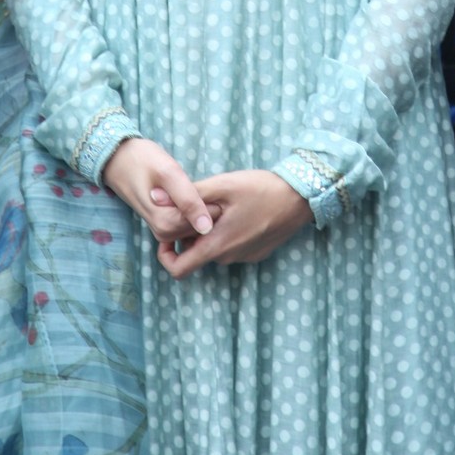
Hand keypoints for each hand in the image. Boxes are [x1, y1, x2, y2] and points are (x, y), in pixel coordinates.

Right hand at [103, 137, 217, 243]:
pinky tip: (188, 192)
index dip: (213, 203)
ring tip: (192, 184)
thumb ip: (188, 200)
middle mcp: (162, 232)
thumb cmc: (143, 160)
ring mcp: (161, 229)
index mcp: (165, 224)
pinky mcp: (162, 222)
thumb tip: (206, 228)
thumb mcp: (168, 173)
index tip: (209, 186)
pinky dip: (192, 208)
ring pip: (193, 224)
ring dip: (200, 206)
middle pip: (199, 226)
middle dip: (207, 206)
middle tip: (204, 184)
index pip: (206, 223)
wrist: (118, 158)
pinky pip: (185, 221)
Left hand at [156, 170, 312, 280]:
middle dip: (190, 236)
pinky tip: (238, 210)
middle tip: (195, 209)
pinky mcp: (257, 252)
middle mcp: (229, 257)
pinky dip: (228, 232)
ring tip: (220, 204)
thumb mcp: (221, 185)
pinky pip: (233, 247)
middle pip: (197, 255)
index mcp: (217, 245)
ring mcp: (245, 257)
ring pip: (216, 249)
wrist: (300, 197)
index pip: (179, 269)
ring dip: (211, 232)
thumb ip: (187, 195)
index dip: (165, 255)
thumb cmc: (260, 189)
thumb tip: (154, 198)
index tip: (166, 236)